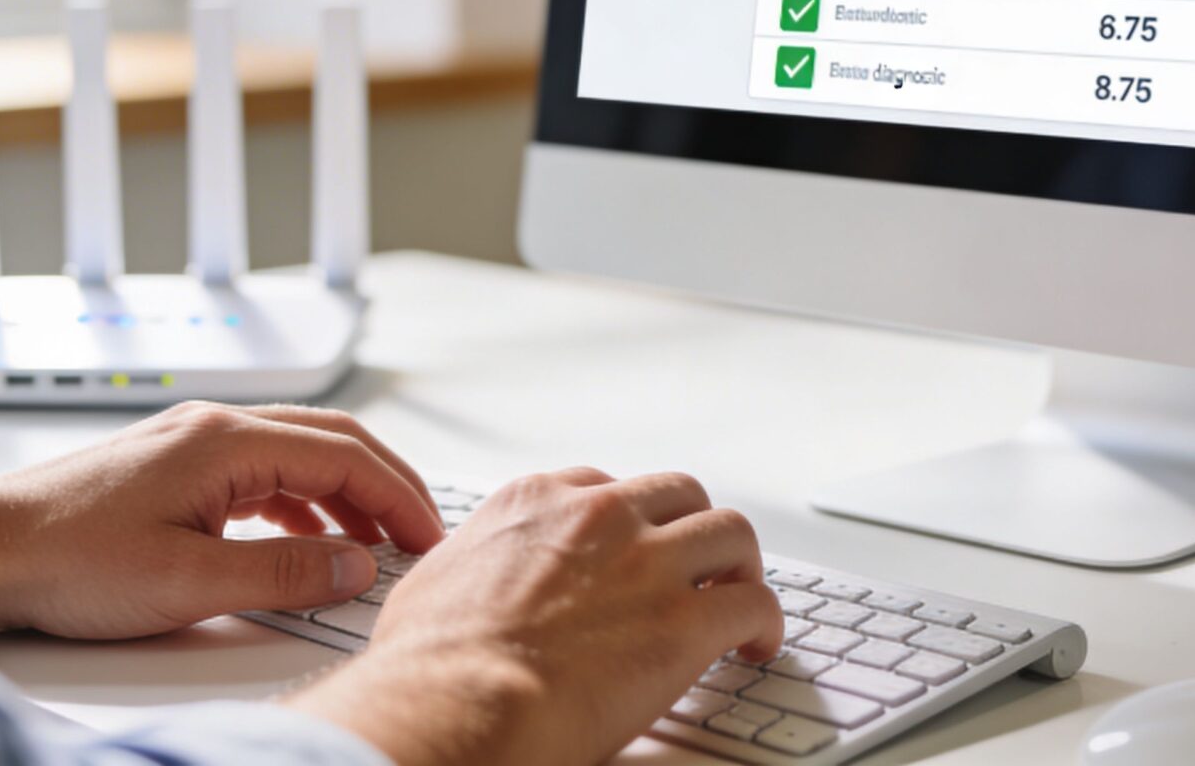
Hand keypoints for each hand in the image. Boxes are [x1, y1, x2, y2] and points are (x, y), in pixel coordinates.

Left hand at [0, 402, 443, 638]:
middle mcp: (214, 429)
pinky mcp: (173, 471)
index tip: (428, 537)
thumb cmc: (64, 557)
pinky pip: (263, 475)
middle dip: (386, 487)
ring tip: (375, 543)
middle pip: (331, 444)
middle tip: (420, 535)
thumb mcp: (189, 580)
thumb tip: (354, 564)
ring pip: (298, 457)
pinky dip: (303, 504)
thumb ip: (283, 572)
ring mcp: (192, 446)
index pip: (345, 456)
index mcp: (226, 441)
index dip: (399, 497)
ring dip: (347, 496)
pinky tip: (306, 540)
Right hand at [300, 468, 783, 765]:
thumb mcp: (435, 579)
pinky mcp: (686, 621)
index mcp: (538, 503)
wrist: (457, 703)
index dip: (630, 523)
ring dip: (740, 565)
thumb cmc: (429, 663)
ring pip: (730, 531)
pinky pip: (755, 603)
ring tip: (740, 598)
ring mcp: (649, 563)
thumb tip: (466, 580)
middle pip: (678, 494)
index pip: (606, 490)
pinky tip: (758, 646)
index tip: (636, 550)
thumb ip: (471, 563)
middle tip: (699, 567)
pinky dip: (765, 623)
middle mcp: (600, 517)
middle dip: (691, 529)